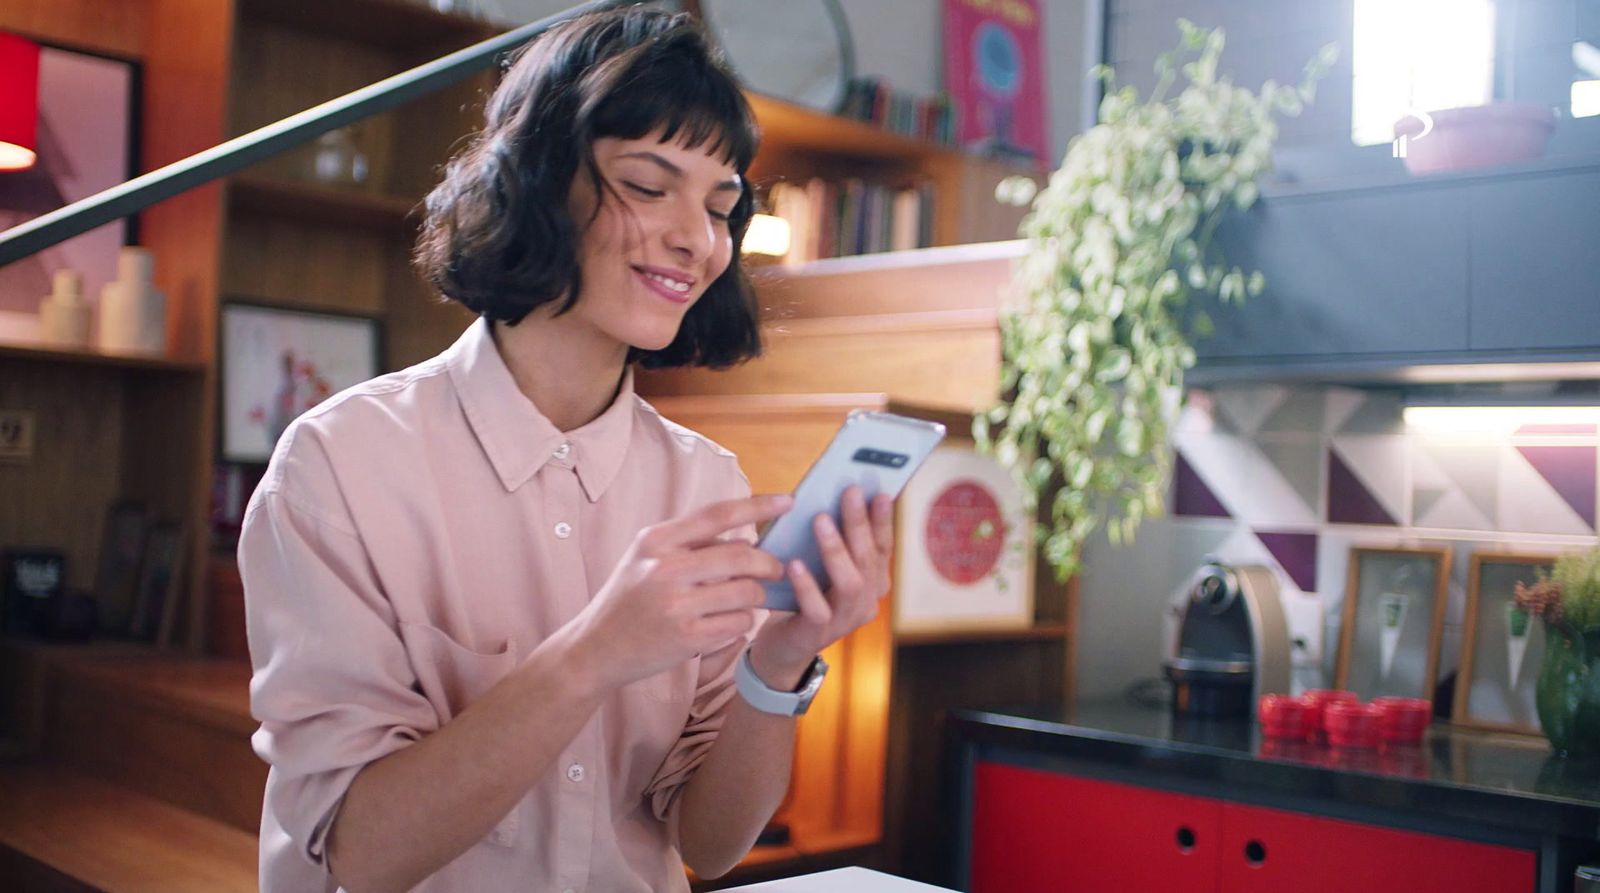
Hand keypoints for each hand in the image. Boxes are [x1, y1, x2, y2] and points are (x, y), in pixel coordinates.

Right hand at [566, 494, 791, 691]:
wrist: (596, 648)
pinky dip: (742, 622)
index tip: (788, 501)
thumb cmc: (629, 598)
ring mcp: (676, 605)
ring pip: (747, 592)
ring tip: (746, 600)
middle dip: (769, 564)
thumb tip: (748, 537)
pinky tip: (728, 623)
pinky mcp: (687, 638)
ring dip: (757, 596)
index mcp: (656, 540)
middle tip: (776, 569)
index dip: (758, 506)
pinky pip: (739, 623)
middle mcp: (665, 568)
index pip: (717, 515)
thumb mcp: (647, 558)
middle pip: (742, 556)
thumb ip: (690, 542)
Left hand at [749, 486, 893, 689]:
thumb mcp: (822, 567)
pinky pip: (817, 609)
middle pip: (868, 559)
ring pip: (850, 584)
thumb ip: (831, 542)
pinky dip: (807, 585)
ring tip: (821, 520)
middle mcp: (866, 601)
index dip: (883, 521)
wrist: (785, 645)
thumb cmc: (805, 595)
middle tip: (850, 492)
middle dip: (860, 523)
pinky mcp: (818, 634)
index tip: (881, 492)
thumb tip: (826, 499)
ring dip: (836, 549)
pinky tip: (795, 564)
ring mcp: (846, 620)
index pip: (882, 547)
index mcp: (872, 582)